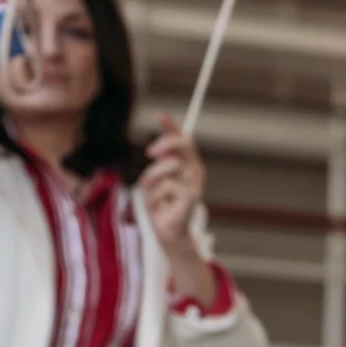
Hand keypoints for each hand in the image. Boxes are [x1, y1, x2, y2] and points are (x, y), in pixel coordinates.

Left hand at [140, 114, 213, 300]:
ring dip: (152, 177)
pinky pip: (167, 185)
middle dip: (164, 143)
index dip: (172, 125)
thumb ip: (160, 162)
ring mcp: (196, 183)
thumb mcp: (156, 178)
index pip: (182, 139)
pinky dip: (157, 195)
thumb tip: (156, 146)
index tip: (160, 114)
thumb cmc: (162, 205)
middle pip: (183, 143)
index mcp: (187, 164)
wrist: (168, 232)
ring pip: (169, 165)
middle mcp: (195, 171)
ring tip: (150, 191)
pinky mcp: (193, 196)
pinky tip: (161, 205)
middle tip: (149, 153)